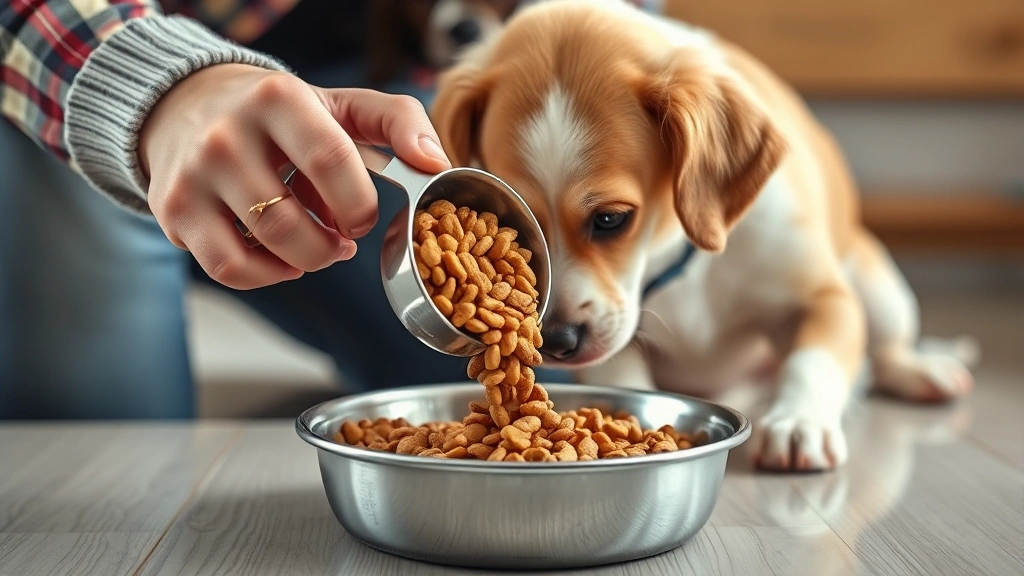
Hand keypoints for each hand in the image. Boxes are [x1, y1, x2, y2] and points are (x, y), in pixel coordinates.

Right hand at [139, 64, 450, 288]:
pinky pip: (228, 269)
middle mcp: (225, 135)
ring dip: (307, 261)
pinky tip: (284, 261)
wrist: (187, 105)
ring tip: (319, 247)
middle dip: (332, 246)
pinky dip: (267, 276)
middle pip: (292, 221)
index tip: (364, 217)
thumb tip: (437, 164)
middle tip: (344, 240)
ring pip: (263, 249)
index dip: (359, 204)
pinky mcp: (174, 212)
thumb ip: (400, 122)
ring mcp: (193, 176)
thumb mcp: (342, 104)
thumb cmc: (281, 114)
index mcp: (277, 99)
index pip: (330, 161)